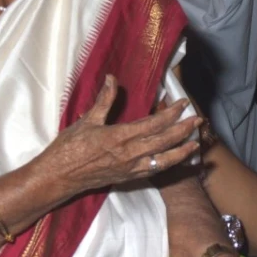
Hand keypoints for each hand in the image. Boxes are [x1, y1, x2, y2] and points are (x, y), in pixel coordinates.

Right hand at [34, 75, 201, 195]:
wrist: (58, 178)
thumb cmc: (69, 148)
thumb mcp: (87, 121)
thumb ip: (104, 100)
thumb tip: (112, 78)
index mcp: (121, 136)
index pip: (154, 123)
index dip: (172, 113)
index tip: (184, 103)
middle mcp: (130, 154)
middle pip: (164, 141)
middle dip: (184, 130)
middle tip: (198, 119)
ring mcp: (130, 168)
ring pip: (163, 159)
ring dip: (182, 150)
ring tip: (196, 142)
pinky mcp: (128, 178)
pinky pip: (154, 171)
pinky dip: (169, 165)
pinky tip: (177, 160)